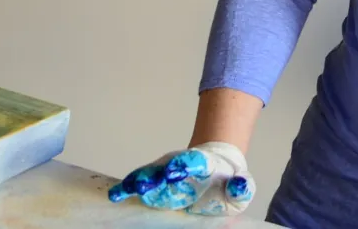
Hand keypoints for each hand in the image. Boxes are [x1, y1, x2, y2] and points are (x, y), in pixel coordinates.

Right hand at [108, 141, 254, 216]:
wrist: (215, 171)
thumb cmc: (226, 183)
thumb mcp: (240, 186)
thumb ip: (241, 187)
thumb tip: (240, 185)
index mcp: (203, 164)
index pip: (194, 162)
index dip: (185, 165)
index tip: (176, 171)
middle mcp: (180, 166)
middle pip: (166, 167)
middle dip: (156, 176)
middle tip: (145, 184)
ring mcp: (164, 174)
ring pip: (149, 175)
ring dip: (140, 181)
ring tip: (130, 189)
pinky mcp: (154, 184)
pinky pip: (138, 185)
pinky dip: (126, 189)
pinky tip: (115, 195)